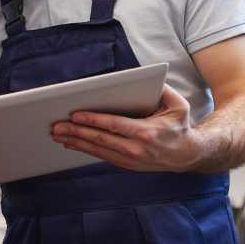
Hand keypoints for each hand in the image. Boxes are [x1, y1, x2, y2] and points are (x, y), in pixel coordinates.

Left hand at [50, 83, 203, 171]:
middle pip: (100, 139)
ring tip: (57, 135)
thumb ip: (163, 90)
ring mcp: (131, 159)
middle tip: (56, 127)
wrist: (188, 155)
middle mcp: (137, 148)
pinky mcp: (127, 165)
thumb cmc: (181, 126)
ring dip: (75, 142)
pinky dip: (85, 149)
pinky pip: (101, 157)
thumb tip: (145, 78)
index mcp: (147, 132)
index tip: (75, 115)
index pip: (114, 125)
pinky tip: (71, 143)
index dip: (93, 120)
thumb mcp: (178, 105)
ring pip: (97, 150)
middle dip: (76, 132)